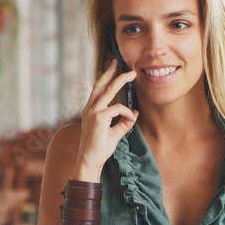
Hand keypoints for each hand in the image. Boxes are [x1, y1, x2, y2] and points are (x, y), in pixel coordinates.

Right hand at [74, 60, 138, 180]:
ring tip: (131, 75)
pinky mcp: (98, 118)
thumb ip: (124, 122)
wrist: (90, 161)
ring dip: (120, 81)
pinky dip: (127, 112)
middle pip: (101, 85)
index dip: (106, 77)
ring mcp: (93, 112)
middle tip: (120, 63)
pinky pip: (117, 109)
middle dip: (112, 72)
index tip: (114, 67)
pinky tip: (132, 117)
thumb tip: (135, 112)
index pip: (98, 89)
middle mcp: (90, 108)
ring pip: (109, 91)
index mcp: (91, 110)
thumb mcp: (115, 133)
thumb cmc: (100, 148)